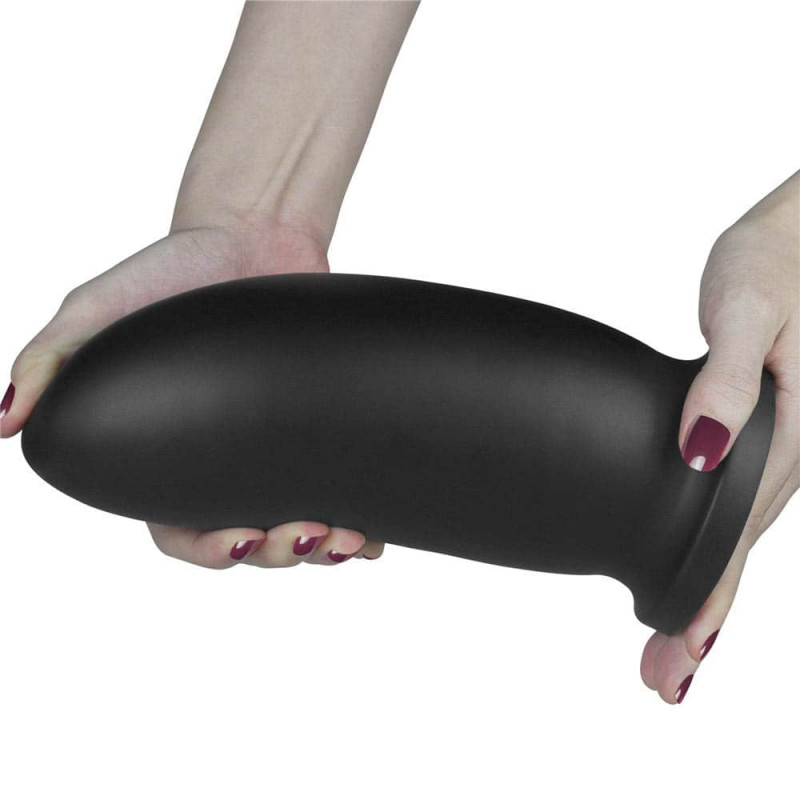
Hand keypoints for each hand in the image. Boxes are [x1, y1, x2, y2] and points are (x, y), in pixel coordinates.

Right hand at [1, 220, 384, 567]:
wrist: (253, 236)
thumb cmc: (169, 274)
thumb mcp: (95, 310)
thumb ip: (48, 363)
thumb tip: (5, 425)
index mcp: (170, 456)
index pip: (180, 530)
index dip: (208, 552)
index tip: (240, 542)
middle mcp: (225, 464)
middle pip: (249, 542)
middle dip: (278, 555)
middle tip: (306, 534)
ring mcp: (276, 452)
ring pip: (300, 529)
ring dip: (324, 550)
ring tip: (347, 539)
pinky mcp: (321, 433)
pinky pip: (344, 491)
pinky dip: (362, 525)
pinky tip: (375, 532)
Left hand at [640, 173, 798, 703]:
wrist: (793, 239)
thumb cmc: (770, 267)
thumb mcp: (743, 314)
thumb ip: (721, 384)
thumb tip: (699, 448)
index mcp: (789, 434)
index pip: (738, 536)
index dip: (706, 601)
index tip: (679, 659)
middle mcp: (787, 453)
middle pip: (738, 552)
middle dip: (701, 620)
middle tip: (662, 680)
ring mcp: (777, 447)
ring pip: (738, 537)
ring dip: (705, 596)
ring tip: (674, 650)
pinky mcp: (758, 431)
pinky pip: (737, 504)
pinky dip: (714, 549)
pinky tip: (693, 572)